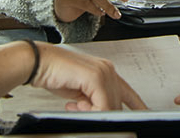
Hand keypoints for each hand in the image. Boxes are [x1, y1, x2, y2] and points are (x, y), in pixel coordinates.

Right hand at [32, 42, 146, 110]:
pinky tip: (77, 106)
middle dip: (103, 113)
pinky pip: (102, 104)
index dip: (136, 107)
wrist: (39, 63)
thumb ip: (94, 102)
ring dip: (93, 112)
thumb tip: (102, 114)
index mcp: (106, 72)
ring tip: (76, 106)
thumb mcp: (80, 94)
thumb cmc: (55, 75)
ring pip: (110, 105)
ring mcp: (103, 72)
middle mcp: (107, 70)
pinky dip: (91, 111)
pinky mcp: (94, 76)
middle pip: (117, 103)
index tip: (141, 116)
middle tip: (82, 110)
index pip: (128, 94)